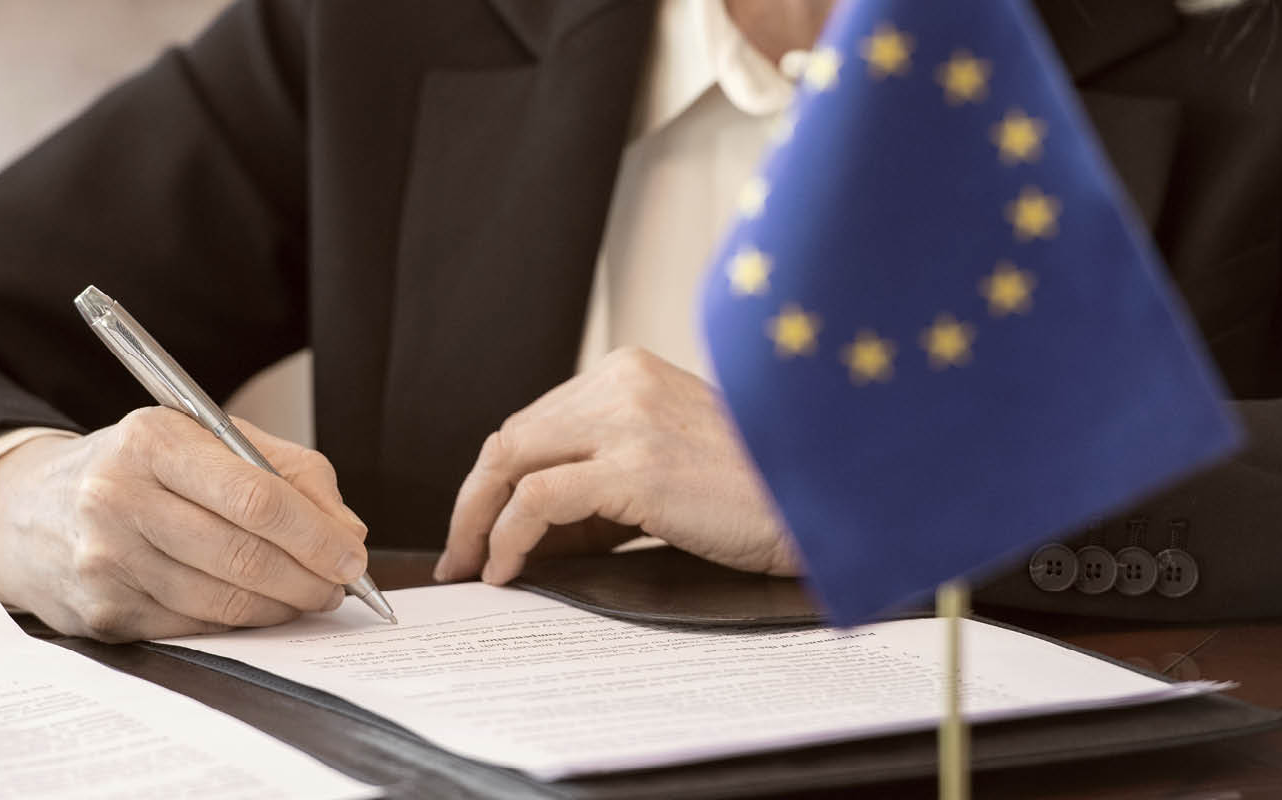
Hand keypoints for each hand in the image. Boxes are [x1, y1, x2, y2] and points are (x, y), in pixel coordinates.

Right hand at [0, 408, 368, 641]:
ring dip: (280, 607)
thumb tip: (346, 530)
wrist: (28, 511)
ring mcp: (105, 561)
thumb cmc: (136, 469)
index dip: (315, 534)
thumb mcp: (203, 440)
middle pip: (242, 555)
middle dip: (308, 578)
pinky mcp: (102, 612)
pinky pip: (194, 627)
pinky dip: (239, 624)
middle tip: (340, 586)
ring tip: (308, 597)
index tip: (352, 555)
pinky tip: (258, 609)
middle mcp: (118, 498)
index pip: (254, 496)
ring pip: (222, 601)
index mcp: (151, 440)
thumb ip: (285, 471)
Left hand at [434, 347, 799, 584]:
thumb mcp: (662, 472)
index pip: (533, 424)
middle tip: (460, 555)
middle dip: (474, 501)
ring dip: (479, 521)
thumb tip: (527, 537)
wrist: (821, 503)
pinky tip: (508, 569)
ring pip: (511, 461)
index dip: (494, 480)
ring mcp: (627, 421)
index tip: (477, 527)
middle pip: (511, 438)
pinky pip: (539, 500)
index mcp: (628, 373)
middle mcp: (621, 383)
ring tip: (476, 567)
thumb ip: (598, 490)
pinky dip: (508, 537)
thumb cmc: (752, 496)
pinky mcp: (634, 466)